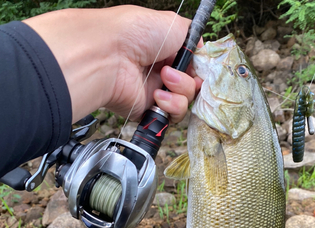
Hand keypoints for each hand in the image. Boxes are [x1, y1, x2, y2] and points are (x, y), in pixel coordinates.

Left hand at [24, 6, 202, 123]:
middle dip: (190, 79)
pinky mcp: (149, 111)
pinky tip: (157, 95)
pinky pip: (173, 116)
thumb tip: (202, 52)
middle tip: (173, 71)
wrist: (110, 56)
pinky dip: (171, 105)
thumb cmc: (137, 33)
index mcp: (166, 50)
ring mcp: (155, 93)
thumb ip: (193, 37)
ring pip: (186, 101)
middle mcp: (161, 72)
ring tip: (163, 79)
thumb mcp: (174, 23)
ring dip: (180, 90)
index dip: (199, 68)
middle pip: (193, 85)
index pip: (193, 65)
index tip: (198, 67)